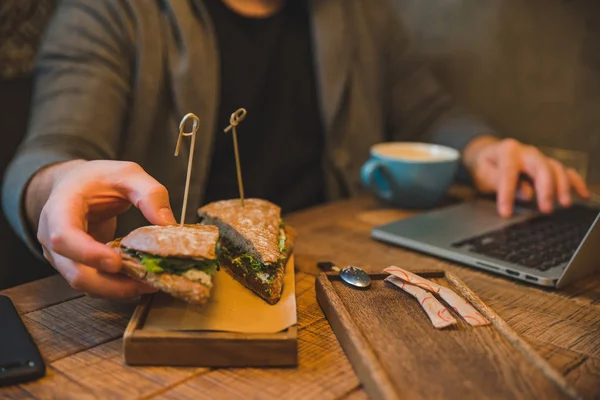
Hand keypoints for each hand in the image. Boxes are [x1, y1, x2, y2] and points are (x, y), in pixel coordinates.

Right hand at [34, 160, 176, 298]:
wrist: (78, 185)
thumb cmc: (99, 178)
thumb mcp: (128, 174)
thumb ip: (149, 193)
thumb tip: (168, 224)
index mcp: (59, 208)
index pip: (63, 236)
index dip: (88, 253)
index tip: (117, 262)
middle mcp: (52, 236)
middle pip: (75, 272)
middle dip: (111, 284)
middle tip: (146, 282)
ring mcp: (62, 255)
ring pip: (85, 284)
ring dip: (117, 290)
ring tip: (148, 284)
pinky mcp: (76, 266)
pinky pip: (93, 283)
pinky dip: (116, 288)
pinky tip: (139, 282)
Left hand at [463, 137, 589, 216]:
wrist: (488, 153)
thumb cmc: (485, 165)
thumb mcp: (483, 173)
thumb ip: (499, 181)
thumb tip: (525, 193)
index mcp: (507, 151)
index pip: (509, 172)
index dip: (507, 193)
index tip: (505, 213)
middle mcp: (527, 152)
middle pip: (541, 167)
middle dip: (545, 189)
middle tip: (546, 208)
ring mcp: (540, 158)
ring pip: (556, 169)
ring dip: (562, 187)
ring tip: (564, 204)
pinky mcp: (547, 165)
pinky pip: (565, 171)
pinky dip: (575, 183)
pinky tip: (582, 195)